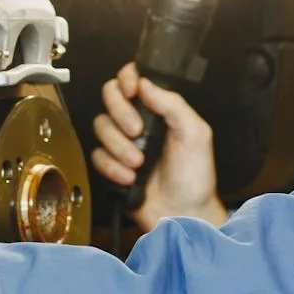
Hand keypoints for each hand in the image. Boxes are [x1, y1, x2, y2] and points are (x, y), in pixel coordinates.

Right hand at [89, 62, 226, 233]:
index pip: (135, 78)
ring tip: (139, 163)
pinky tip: (130, 177)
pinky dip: (113, 167)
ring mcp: (124, 142)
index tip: (132, 91)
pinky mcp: (112, 163)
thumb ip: (173, 104)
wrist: (183, 214)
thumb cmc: (195, 177)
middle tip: (137, 131)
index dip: (127, 78)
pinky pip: (98, 155)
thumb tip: (147, 83)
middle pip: (110, 96)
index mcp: (161, 109)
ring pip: (101, 126)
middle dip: (120, 113)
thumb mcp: (195, 135)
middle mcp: (140, 120)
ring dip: (119, 146)